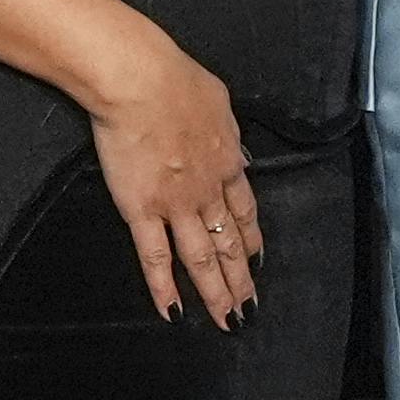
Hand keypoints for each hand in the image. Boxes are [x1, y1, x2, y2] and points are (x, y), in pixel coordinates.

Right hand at [90, 27, 258, 324]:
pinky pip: (155, 256)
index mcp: (227, 161)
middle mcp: (208, 190)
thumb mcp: (219, 102)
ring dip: (216, 292)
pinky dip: (165, 287)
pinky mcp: (141, 210)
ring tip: (227, 321)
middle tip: (250, 308)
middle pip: (230, 243)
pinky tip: (174, 312)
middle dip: (242, 278)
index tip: (258, 259)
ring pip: (202, 258)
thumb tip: (233, 148)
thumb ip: (227, 132)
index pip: (245, 210)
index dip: (252, 238)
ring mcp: (176, 204)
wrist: (141, 80)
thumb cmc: (176, 79)